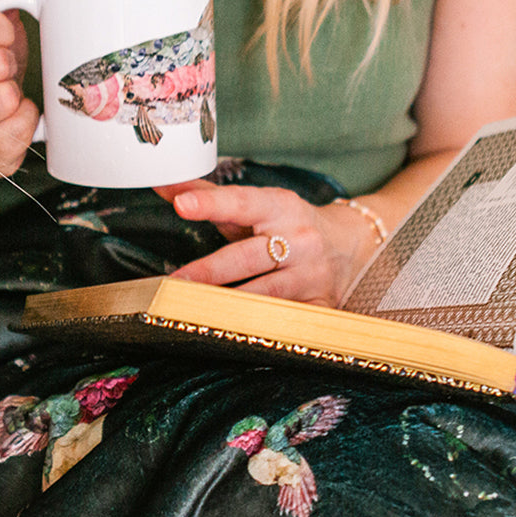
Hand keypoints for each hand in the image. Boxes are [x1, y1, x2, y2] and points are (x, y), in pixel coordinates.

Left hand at [155, 180, 380, 307]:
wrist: (350, 247)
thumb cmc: (287, 225)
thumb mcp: (255, 205)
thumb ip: (208, 196)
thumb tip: (165, 185)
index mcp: (280, 207)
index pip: (242, 203)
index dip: (211, 203)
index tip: (181, 205)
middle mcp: (299, 240)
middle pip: (249, 257)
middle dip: (211, 271)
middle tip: (176, 282)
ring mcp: (311, 275)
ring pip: (266, 293)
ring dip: (230, 303)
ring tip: (195, 309)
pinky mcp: (320, 304)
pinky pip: (285, 319)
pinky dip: (260, 326)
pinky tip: (235, 331)